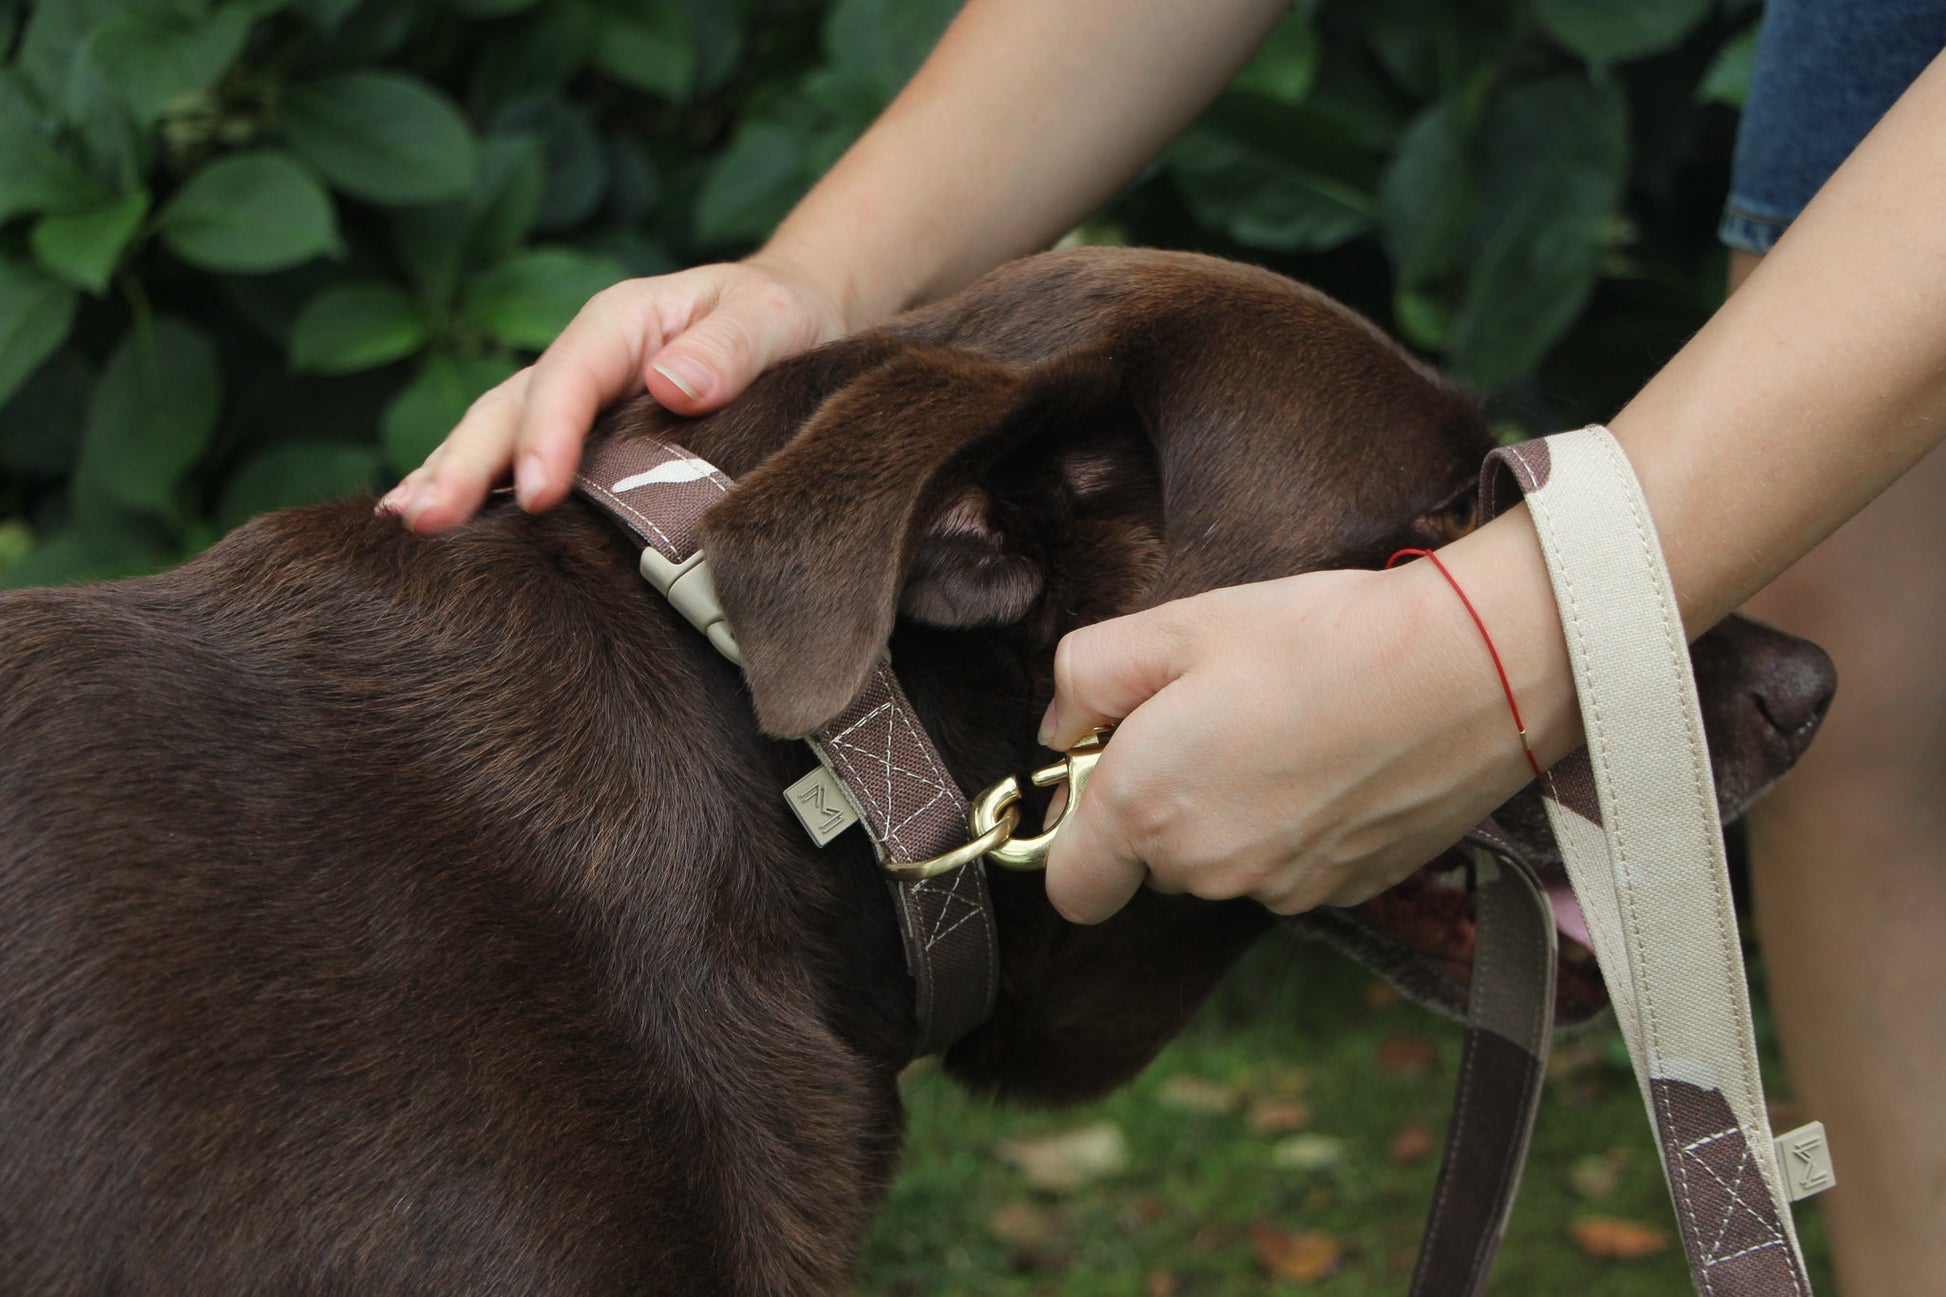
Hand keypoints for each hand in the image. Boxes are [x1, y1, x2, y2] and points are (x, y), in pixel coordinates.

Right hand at [380, 253, 849, 531]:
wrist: (793, 319)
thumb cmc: (782, 319)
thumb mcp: (772, 319)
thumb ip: (730, 348)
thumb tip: (674, 384)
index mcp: (620, 324)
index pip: (570, 378)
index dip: (548, 435)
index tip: (540, 493)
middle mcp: (582, 360)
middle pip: (509, 409)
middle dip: (465, 463)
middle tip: (427, 521)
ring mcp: (572, 402)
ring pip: (495, 436)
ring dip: (448, 478)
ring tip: (404, 527)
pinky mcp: (578, 439)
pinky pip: (515, 463)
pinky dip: (474, 492)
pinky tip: (433, 531)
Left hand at [1038, 560, 1554, 922]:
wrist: (1470, 669)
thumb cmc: (1319, 638)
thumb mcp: (1180, 625)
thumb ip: (1088, 677)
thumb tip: (1062, 727)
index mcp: (1146, 810)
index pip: (1071, 886)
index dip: (1077, 832)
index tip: (1111, 768)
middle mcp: (1206, 870)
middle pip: (1151, 866)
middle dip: (1162, 805)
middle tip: (1213, 715)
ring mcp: (1282, 889)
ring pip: (1224, 865)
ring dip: (1232, 814)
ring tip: (1285, 726)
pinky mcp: (1348, 890)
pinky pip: (1291, 868)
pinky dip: (1297, 826)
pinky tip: (1334, 757)